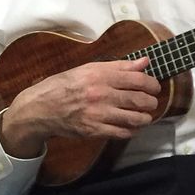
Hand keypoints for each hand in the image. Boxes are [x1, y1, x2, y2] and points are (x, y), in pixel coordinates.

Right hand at [0, 58, 160, 157]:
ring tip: (145, 116)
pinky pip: (122, 133)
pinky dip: (131, 130)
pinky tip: (130, 126)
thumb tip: (144, 62)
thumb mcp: (88, 69)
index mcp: (99, 75)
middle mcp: (100, 94)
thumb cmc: (63, 86)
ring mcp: (97, 114)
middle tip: (151, 102)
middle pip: (139, 99)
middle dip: (151, 102)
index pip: (137, 79)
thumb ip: (118, 66)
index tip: (154, 87)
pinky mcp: (94, 131)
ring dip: (145, 118)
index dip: (152, 84)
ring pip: (135, 118)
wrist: (40, 108)